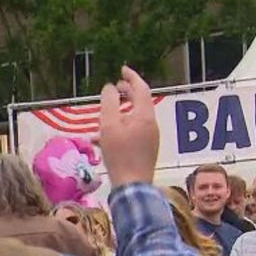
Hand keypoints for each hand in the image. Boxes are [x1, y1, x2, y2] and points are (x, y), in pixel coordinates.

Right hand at [96, 66, 159, 186]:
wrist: (132, 185)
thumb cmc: (120, 154)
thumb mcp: (109, 126)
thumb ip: (108, 103)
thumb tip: (110, 88)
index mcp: (145, 115)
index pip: (141, 88)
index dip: (131, 77)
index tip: (122, 69)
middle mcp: (151, 124)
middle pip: (140, 103)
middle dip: (126, 94)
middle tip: (114, 88)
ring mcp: (150, 138)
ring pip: (134, 118)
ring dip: (120, 113)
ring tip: (105, 114)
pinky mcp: (146, 150)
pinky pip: (133, 132)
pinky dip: (120, 128)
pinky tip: (104, 139)